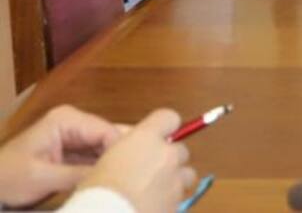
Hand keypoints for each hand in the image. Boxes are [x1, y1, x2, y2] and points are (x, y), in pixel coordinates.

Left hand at [0, 105, 122, 207]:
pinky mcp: (72, 151)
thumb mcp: (43, 178)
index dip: (121, 151)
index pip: (106, 131)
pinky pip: (95, 157)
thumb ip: (79, 174)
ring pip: (104, 148)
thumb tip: (113, 177)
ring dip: (112, 163)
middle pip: (108, 137)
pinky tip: (113, 179)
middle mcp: (74, 122)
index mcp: (67, 119)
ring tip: (127, 179)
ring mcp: (74, 136)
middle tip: (134, 175)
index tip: (131, 173)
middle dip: (119, 155)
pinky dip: (102, 168)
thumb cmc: (9, 178)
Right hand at [76, 109, 195, 212]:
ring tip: (153, 194)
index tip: (154, 140)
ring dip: (174, 181)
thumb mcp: (101, 165)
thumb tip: (129, 158)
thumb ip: (125, 154)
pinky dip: (169, 203)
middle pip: (180, 150)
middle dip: (168, 160)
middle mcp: (167, 155)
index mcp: (146, 139)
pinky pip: (180, 199)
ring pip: (186, 175)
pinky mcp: (179, 205)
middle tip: (148, 174)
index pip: (169, 118)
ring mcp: (177, 181)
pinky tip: (150, 209)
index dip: (163, 128)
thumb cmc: (94, 194)